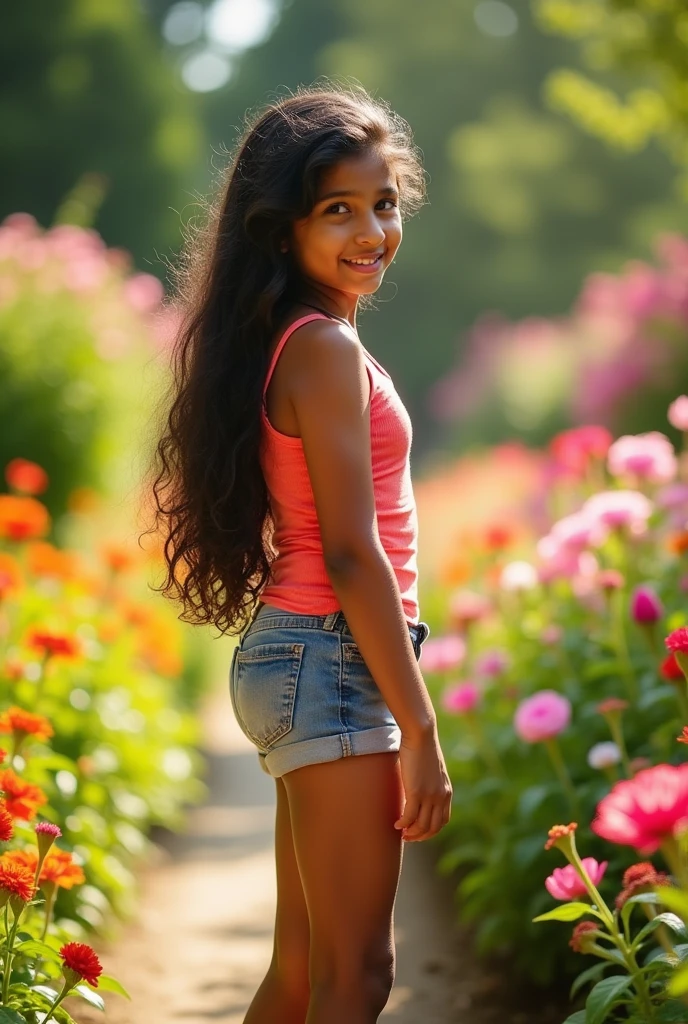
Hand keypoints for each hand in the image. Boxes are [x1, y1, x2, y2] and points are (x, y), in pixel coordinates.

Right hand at [394, 725, 451, 841]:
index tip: (419, 831)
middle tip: (408, 837)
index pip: (443, 820)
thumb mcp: (432, 770)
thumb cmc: (423, 748)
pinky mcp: (416, 792)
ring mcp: (429, 796)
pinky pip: (409, 817)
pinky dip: (403, 824)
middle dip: (421, 836)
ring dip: (411, 833)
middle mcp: (441, 797)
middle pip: (433, 827)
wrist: (421, 735)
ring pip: (422, 825)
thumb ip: (430, 782)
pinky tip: (396, 825)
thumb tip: (419, 787)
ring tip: (402, 833)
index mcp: (446, 792)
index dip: (431, 830)